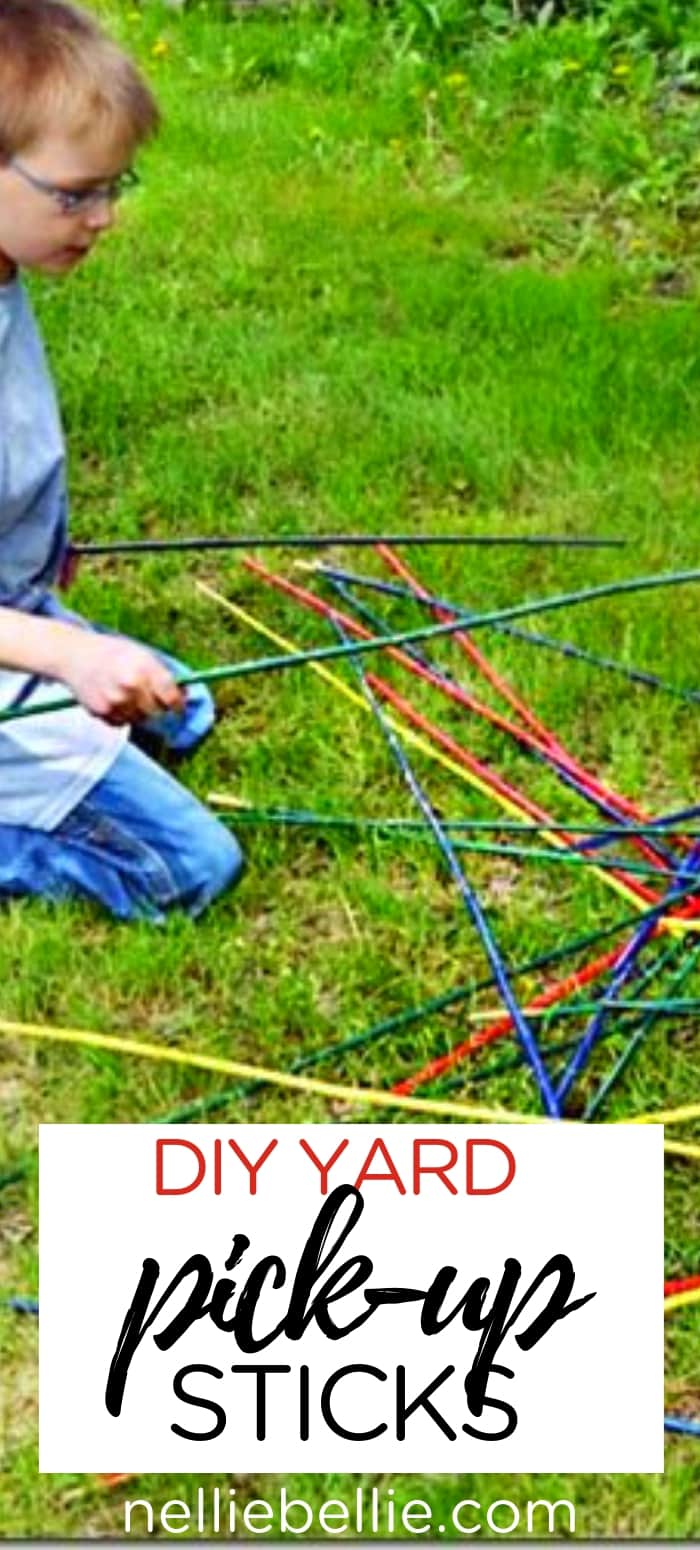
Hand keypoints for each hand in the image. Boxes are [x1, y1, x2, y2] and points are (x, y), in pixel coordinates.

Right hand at [61, 634, 184, 724]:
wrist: (76, 655)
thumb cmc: (115, 653)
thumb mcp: (142, 655)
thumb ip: (162, 675)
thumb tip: (184, 696)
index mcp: (144, 668)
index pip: (171, 697)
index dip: (178, 704)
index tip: (178, 707)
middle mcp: (130, 686)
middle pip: (157, 712)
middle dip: (158, 708)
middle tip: (153, 700)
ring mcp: (115, 701)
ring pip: (139, 719)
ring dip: (139, 712)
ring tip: (127, 694)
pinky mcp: (102, 712)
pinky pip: (122, 723)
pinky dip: (122, 715)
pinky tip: (113, 698)